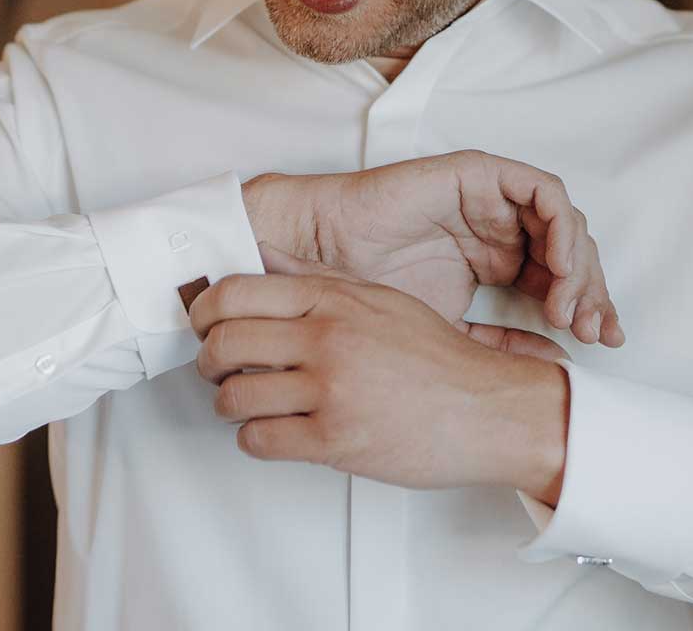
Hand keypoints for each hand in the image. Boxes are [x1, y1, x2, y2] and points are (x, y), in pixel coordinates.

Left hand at [191, 248, 570, 498]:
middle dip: (208, 361)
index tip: (203, 326)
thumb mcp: (377, 298)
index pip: (234, 293)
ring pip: (234, 396)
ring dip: (229, 404)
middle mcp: (326, 338)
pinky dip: (254, 439)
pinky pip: (260, 440)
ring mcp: (330, 390)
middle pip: (223, 342)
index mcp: (333, 298)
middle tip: (216, 369)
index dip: (203, 312)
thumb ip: (314, 277)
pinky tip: (269, 432)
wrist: (489, 410)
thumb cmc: (436, 357)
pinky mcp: (335, 440)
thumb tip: (262, 253)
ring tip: (243, 404)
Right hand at [242, 150, 622, 345]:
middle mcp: (503, 229)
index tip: (599, 345)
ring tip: (569, 304)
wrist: (327, 259)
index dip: (588, 310)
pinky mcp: (481, 174)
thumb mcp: (454, 332)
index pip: (561, 282)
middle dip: (591, 292)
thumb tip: (559, 364)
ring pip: (565, 222)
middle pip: (572, 253)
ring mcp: (494, 200)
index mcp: (500, 262)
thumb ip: (504, 344)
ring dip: (579, 262)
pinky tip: (558, 262)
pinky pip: (541, 190)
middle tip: (593, 328)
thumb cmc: (375, 292)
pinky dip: (561, 223)